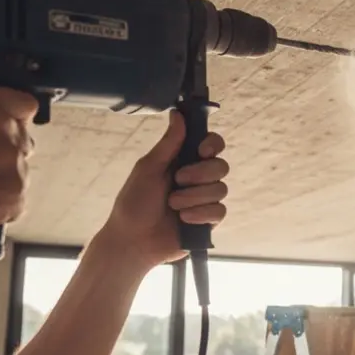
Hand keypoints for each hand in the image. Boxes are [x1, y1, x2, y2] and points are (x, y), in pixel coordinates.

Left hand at [96, 111, 227, 267]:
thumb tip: (178, 114)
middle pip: (221, 166)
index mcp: (182, 162)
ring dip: (195, 196)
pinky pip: (219, 211)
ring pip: (221, 189)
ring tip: (173, 205)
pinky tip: (184, 219)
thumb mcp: (148, 169)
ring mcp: (203, 200)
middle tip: (178, 180)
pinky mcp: (207, 221)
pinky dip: (201, 214)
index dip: (212, 144)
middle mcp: (197, 179)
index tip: (201, 150)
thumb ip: (168, 143)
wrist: (133, 241)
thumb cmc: (134, 204)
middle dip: (200, 174)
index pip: (212, 145)